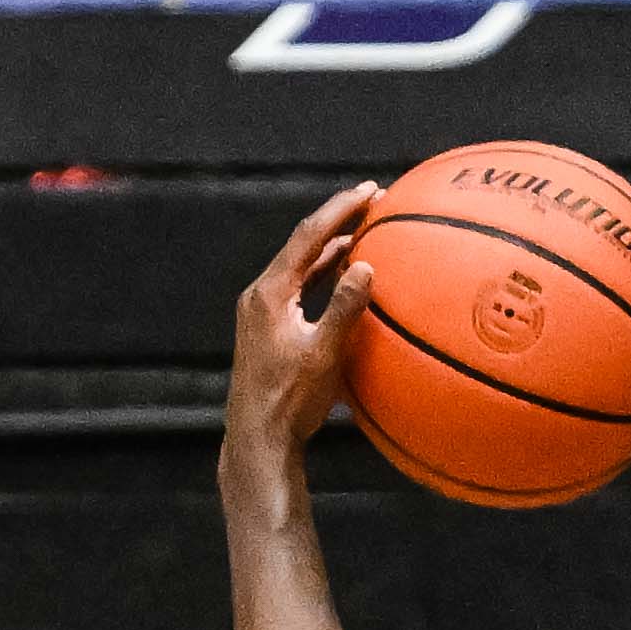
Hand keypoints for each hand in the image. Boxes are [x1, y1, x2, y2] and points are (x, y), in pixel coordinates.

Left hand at [227, 187, 381, 465]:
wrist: (257, 438)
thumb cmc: (290, 401)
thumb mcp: (324, 355)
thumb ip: (345, 309)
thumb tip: (365, 266)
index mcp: (270, 293)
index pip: (308, 236)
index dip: (340, 209)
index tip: (369, 191)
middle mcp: (260, 295)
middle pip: (302, 244)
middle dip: (338, 221)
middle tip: (373, 202)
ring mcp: (261, 310)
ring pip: (300, 265)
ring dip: (331, 247)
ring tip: (364, 231)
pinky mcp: (266, 326)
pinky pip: (298, 286)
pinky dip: (322, 273)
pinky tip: (343, 272)